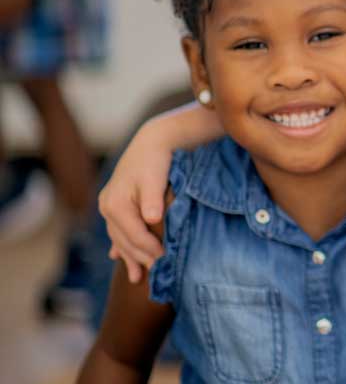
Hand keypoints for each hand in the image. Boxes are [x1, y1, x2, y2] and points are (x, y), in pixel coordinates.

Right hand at [98, 126, 172, 283]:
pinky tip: (118, 258)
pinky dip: (120, 246)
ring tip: (137, 277)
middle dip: (140, 258)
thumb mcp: (155, 179)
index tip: (165, 261)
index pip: (133, 235)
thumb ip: (153, 200)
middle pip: (124, 240)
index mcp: (115, 203)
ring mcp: (108, 206)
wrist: (153, 141)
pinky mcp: (114, 204)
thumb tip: (152, 219)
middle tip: (158, 274)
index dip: (150, 250)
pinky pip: (117, 231)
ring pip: (119, 238)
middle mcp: (107, 206)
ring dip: (128, 257)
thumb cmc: (156, 160)